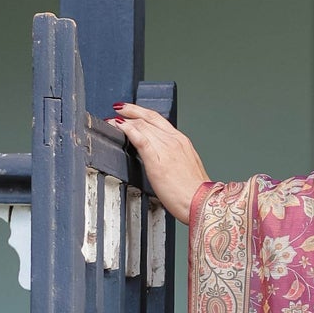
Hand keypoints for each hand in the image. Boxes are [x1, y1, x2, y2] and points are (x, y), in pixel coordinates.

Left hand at [105, 103, 209, 225]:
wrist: (202, 202)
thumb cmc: (195, 191)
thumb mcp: (187, 166)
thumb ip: (174, 157)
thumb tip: (163, 158)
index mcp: (182, 141)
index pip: (158, 120)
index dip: (142, 113)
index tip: (131, 112)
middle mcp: (174, 140)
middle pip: (148, 120)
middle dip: (131, 112)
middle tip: (118, 110)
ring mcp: (166, 149)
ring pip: (142, 126)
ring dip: (125, 121)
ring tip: (111, 121)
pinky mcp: (156, 161)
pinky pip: (140, 138)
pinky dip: (127, 129)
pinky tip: (117, 126)